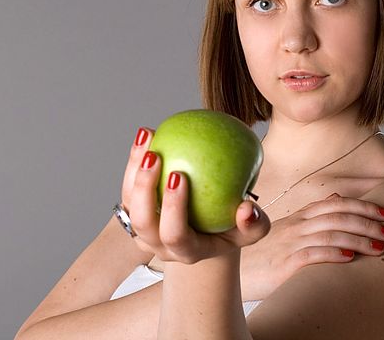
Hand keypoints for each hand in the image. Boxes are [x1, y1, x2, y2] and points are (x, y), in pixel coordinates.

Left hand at [119, 127, 270, 263]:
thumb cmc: (233, 228)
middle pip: (142, 222)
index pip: (174, 235)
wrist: (209, 232)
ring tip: (147, 138)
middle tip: (155, 156)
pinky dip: (135, 158)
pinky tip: (148, 132)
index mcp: (186, 251)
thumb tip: (247, 208)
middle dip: (144, 189)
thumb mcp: (250, 231)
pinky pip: (129, 184)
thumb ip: (254, 224)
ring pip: (129, 201)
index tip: (179, 175)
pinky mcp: (135, 210)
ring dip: (133, 168)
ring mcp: (143, 229)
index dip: (172, 209)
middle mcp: (159, 244)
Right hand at [239, 193, 383, 299]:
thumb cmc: (265, 254)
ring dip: (359, 240)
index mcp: (301, 217)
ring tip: (380, 248)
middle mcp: (298, 226)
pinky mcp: (284, 263)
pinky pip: (312, 254)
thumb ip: (313, 215)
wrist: (235, 270)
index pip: (336, 203)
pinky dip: (334, 254)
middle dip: (368, 222)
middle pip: (338, 216)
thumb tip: (338, 197)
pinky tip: (351, 259)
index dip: (362, 206)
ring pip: (331, 234)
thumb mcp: (289, 230)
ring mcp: (291, 243)